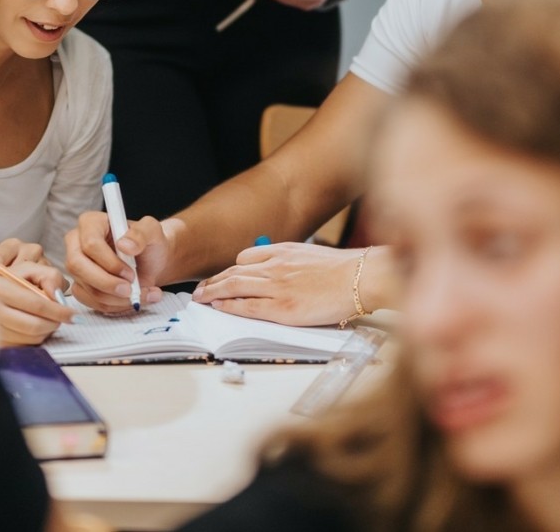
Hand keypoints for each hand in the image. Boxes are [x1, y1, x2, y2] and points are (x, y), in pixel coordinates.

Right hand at [0, 240, 73, 346]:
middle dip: (55, 323)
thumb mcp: (25, 269)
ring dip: (45, 331)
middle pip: (35, 325)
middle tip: (64, 319)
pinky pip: (23, 345)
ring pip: (31, 338)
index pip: (37, 305)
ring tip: (46, 319)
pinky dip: (34, 338)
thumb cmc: (4, 282)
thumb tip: (58, 296)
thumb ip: (48, 275)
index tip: (74, 315)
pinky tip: (33, 327)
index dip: (59, 311)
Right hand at [64, 210, 171, 311]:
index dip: (110, 262)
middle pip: (78, 266)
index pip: (90, 244)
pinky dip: (114, 306)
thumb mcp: (152, 231)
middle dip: (107, 283)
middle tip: (130, 290)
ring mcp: (77, 267)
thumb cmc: (149, 243)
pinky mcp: (81, 286)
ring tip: (141, 294)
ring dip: (116, 298)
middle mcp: (77, 243)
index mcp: (91, 223)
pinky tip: (131, 299)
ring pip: (86, 288)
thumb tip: (124, 245)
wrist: (152, 263)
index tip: (130, 273)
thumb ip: (141, 233)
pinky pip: (90, 302)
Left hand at [193, 241, 369, 325]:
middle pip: (233, 272)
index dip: (228, 270)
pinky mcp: (283, 308)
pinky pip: (248, 306)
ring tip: (200, 298)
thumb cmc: (342, 270)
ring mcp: (277, 287)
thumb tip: (272, 269)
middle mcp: (275, 266)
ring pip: (234, 286)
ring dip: (213, 292)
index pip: (244, 258)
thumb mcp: (309, 255)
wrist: (361, 277)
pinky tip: (219, 307)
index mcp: (282, 251)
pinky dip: (229, 305)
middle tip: (199, 290)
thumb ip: (288, 260)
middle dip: (213, 281)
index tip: (220, 277)